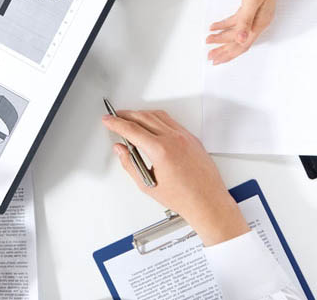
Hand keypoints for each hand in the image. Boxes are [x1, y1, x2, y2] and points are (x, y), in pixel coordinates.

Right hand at [102, 110, 248, 245]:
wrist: (207, 202)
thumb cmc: (184, 198)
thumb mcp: (148, 184)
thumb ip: (130, 164)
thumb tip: (121, 150)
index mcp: (161, 150)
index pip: (132, 129)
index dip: (116, 123)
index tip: (108, 120)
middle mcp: (174, 139)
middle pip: (144, 117)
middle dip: (126, 115)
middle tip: (116, 117)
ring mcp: (185, 137)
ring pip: (158, 115)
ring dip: (142, 114)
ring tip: (131, 118)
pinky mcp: (192, 138)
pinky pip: (171, 121)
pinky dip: (158, 118)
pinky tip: (152, 122)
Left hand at [206, 0, 306, 63]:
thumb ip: (245, 20)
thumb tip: (240, 40)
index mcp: (260, 21)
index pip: (242, 44)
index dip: (228, 53)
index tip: (216, 59)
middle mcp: (259, 20)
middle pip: (239, 41)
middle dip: (224, 50)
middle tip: (210, 56)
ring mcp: (256, 13)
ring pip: (237, 32)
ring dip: (223, 38)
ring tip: (209, 41)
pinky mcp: (252, 5)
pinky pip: (237, 20)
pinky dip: (225, 25)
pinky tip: (215, 26)